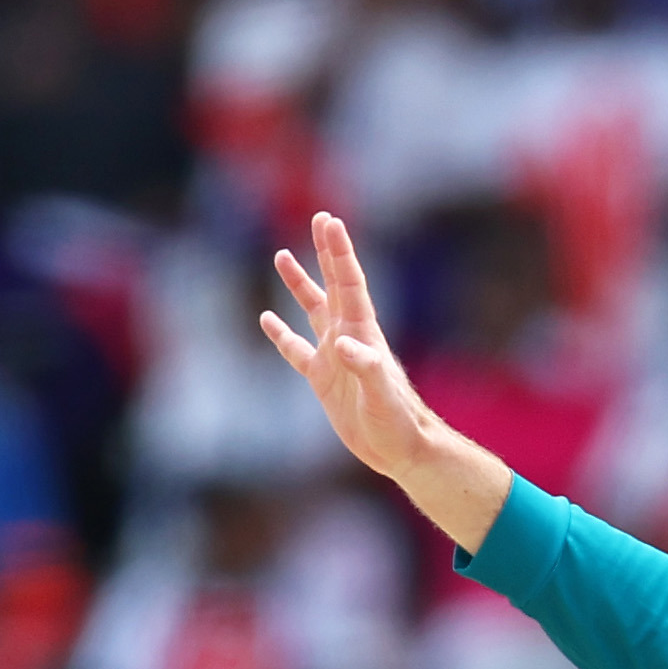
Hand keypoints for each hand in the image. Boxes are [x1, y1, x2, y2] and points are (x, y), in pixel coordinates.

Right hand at [260, 212, 435, 481]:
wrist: (400, 449)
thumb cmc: (397, 423)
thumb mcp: (381, 396)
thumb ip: (366, 368)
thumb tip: (343, 344)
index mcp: (363, 334)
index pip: (349, 284)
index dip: (339, 252)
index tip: (329, 222)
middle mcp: (348, 337)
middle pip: (334, 285)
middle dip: (327, 252)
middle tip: (320, 219)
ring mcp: (334, 357)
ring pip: (313, 310)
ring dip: (300, 284)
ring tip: (282, 255)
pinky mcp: (323, 379)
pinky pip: (296, 349)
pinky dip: (281, 334)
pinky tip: (267, 318)